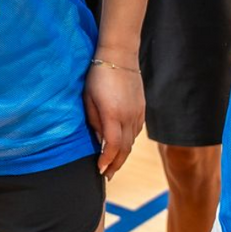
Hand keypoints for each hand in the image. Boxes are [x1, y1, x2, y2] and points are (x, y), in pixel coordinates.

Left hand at [84, 60, 144, 177]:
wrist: (119, 55)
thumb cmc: (97, 76)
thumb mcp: (88, 99)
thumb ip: (94, 122)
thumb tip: (99, 141)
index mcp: (113, 115)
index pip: (112, 147)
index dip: (106, 161)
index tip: (99, 170)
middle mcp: (128, 117)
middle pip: (124, 149)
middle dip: (115, 165)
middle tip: (107, 176)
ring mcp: (137, 113)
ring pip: (132, 142)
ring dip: (123, 156)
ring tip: (113, 165)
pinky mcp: (142, 109)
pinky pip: (137, 131)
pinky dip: (129, 143)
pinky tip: (122, 147)